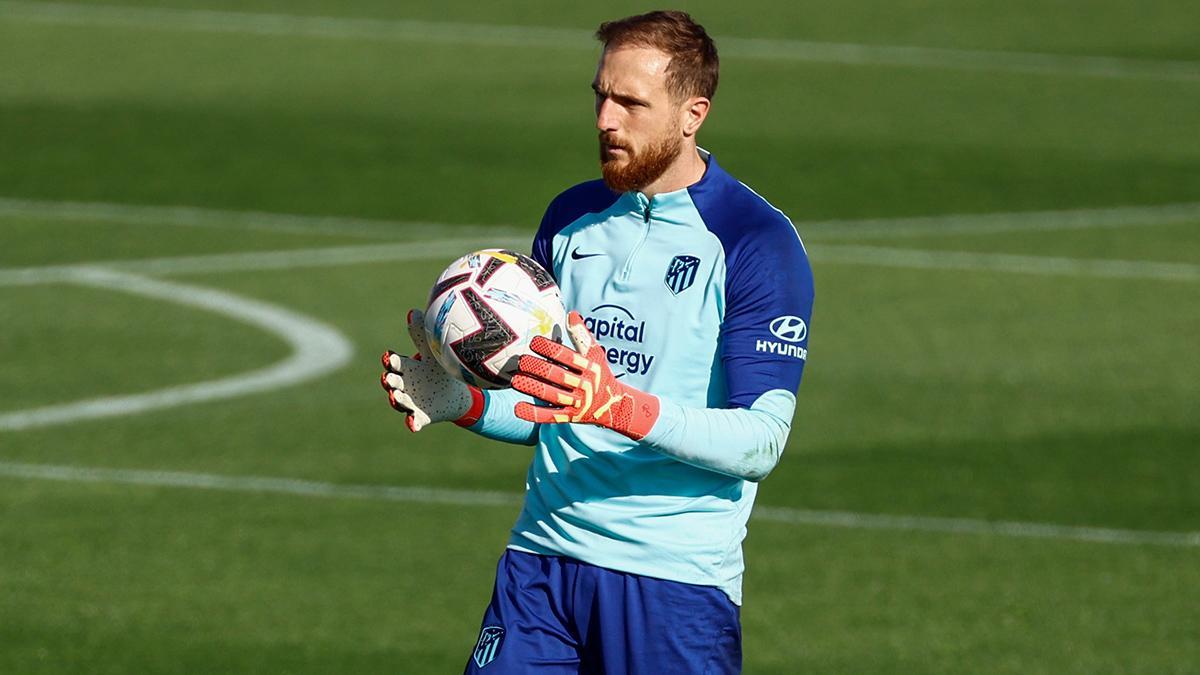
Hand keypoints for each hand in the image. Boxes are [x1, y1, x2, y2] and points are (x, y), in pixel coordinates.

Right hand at [380, 309, 481, 431]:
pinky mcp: (420, 416)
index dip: (390, 361)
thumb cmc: (440, 369)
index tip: (388, 357)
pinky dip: (411, 423)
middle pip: (393, 382)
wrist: (457, 393)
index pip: (395, 363)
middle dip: (389, 380)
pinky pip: (414, 421)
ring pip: (399, 401)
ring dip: (396, 399)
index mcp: (406, 368)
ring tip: (394, 397)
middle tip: (387, 378)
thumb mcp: (432, 353)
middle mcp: (404, 385)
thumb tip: (413, 311)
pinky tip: (412, 425)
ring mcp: (410, 402)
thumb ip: (421, 335)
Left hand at [511, 311, 659, 440]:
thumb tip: (571, 313)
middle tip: (520, 361)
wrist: (613, 405)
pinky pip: (550, 416)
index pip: (567, 356)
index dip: (550, 349)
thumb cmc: (599, 374)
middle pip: (558, 376)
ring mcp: (577, 402)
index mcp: (588, 367)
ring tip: (515, 381)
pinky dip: (534, 413)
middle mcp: (583, 385)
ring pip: (552, 396)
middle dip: (537, 368)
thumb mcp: (595, 354)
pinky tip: (517, 407)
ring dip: (533, 388)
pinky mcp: (569, 417)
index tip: (534, 342)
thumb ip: (582, 335)